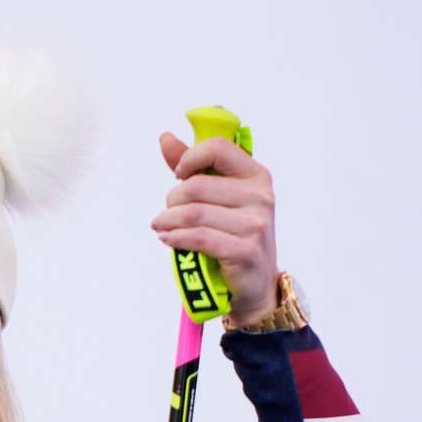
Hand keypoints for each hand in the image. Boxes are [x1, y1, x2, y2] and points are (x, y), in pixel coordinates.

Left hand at [151, 132, 279, 325]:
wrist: (254, 284)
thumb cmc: (232, 234)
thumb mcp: (218, 197)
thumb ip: (193, 167)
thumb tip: (165, 137)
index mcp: (256, 175)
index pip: (217, 148)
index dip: (188, 159)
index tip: (178, 175)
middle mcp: (261, 196)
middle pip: (195, 186)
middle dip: (172, 200)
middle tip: (167, 213)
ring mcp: (255, 224)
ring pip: (192, 213)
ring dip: (166, 221)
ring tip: (160, 227)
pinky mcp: (245, 251)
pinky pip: (198, 238)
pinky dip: (175, 238)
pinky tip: (167, 239)